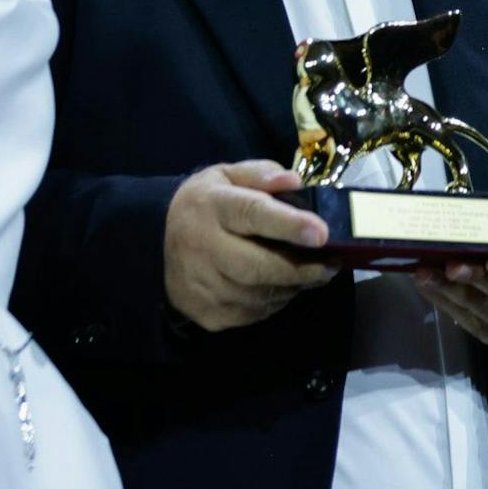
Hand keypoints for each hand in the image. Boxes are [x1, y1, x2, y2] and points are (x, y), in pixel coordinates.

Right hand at [163, 160, 340, 330]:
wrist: (158, 241)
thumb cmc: (208, 204)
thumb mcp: (228, 175)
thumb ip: (262, 175)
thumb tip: (294, 182)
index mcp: (212, 205)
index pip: (252, 214)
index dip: (289, 225)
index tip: (321, 234)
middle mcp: (201, 246)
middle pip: (257, 267)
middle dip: (300, 270)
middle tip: (329, 266)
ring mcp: (200, 284)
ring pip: (257, 295)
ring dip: (291, 288)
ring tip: (311, 275)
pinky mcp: (205, 312)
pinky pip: (251, 313)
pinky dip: (274, 302)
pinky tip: (282, 287)